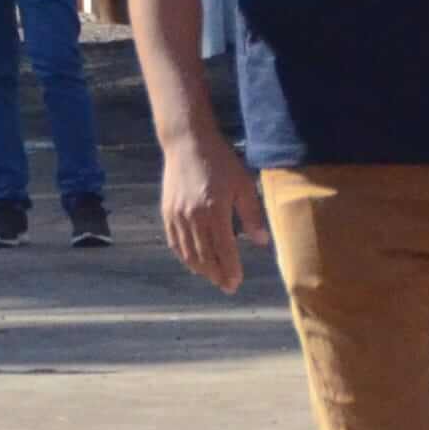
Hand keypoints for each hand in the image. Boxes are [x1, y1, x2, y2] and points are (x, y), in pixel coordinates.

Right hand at [159, 130, 267, 293]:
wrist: (187, 143)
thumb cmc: (220, 161)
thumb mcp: (243, 184)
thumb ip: (251, 214)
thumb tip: (261, 242)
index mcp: (215, 211)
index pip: (224, 250)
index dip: (231, 269)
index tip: (237, 282)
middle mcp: (193, 217)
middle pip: (205, 256)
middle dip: (217, 275)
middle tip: (227, 286)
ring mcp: (177, 216)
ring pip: (188, 253)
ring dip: (201, 269)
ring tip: (213, 277)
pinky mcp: (167, 212)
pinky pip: (174, 242)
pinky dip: (184, 256)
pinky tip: (193, 262)